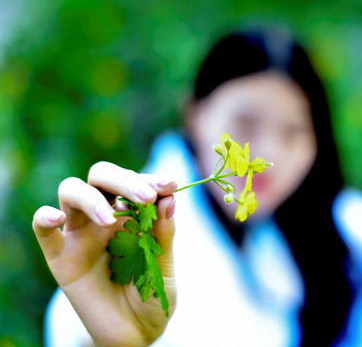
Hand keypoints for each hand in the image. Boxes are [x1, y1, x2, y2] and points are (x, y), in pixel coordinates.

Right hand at [33, 162, 176, 345]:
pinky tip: (55, 218)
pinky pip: (43, 231)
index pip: (134, 183)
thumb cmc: (152, 296)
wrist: (134, 333)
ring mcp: (81, 234)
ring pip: (72, 191)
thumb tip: (170, 198)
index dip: (149, 179)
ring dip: (91, 198)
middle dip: (124, 180)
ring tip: (111, 219)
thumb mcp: (164, 267)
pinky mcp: (61, 257)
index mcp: (132, 214)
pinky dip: (44, 218)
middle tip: (146, 197)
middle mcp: (105, 217)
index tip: (169, 185)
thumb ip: (164, 235)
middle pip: (101, 177)